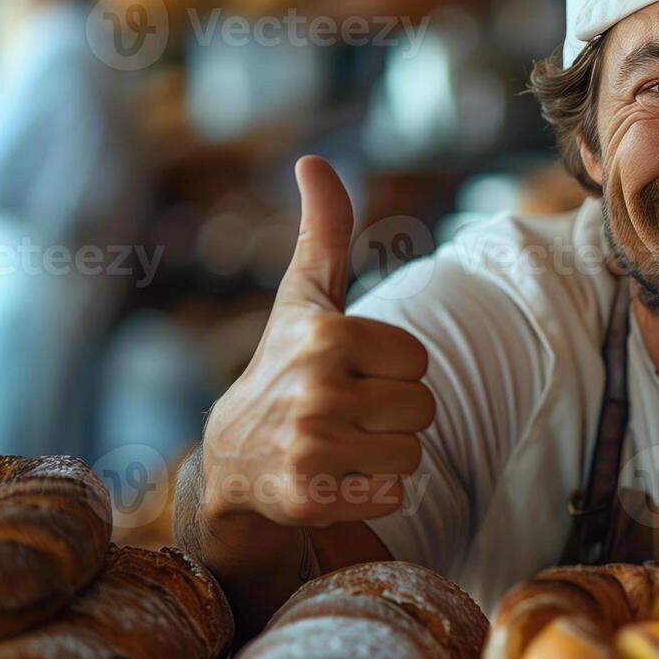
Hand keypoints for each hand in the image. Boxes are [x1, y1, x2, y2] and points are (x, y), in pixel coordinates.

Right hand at [201, 156, 434, 525]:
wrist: (234, 460)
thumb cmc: (285, 365)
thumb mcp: (305, 298)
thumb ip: (324, 232)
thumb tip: (312, 160)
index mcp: (327, 335)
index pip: (419, 361)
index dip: (392, 370)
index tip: (349, 372)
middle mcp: (315, 390)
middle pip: (424, 409)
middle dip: (393, 415)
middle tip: (344, 412)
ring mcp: (311, 447)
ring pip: (412, 453)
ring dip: (384, 454)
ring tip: (339, 443)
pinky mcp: (311, 498)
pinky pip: (393, 493)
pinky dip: (370, 491)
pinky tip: (332, 477)